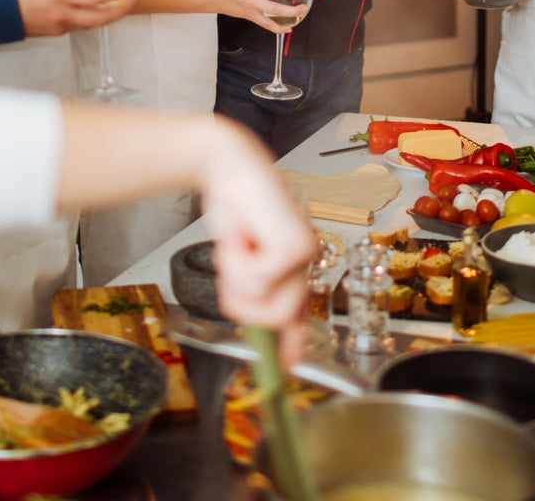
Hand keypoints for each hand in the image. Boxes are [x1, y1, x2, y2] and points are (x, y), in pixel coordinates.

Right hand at [14, 0, 133, 36]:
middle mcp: (63, 14)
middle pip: (102, 17)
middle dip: (122, 9)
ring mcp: (61, 26)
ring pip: (93, 24)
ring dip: (109, 15)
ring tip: (119, 3)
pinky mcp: (57, 33)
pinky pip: (80, 26)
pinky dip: (91, 18)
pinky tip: (96, 9)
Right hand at [199, 118, 313, 360]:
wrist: (228, 166)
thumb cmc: (233, 208)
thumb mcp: (238, 259)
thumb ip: (250, 290)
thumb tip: (252, 325)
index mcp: (293, 265)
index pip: (298, 313)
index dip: (293, 344)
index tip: (289, 367)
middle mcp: (305, 260)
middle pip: (276, 317)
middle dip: (241, 302)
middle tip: (230, 269)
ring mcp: (306, 252)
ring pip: (266, 301)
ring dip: (237, 279)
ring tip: (237, 245)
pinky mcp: (296, 245)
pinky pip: (260, 279)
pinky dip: (238, 259)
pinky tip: (242, 232)